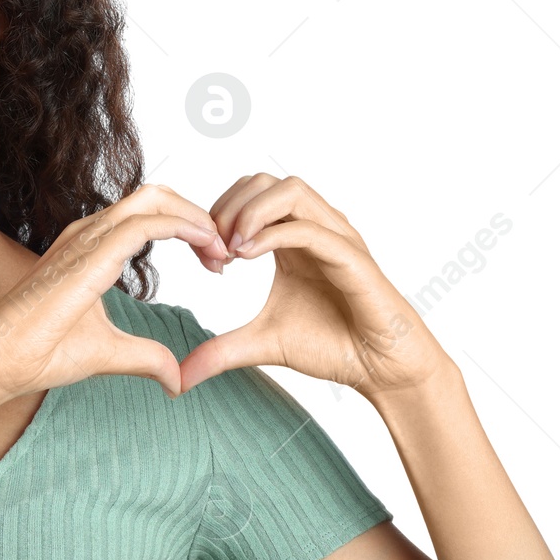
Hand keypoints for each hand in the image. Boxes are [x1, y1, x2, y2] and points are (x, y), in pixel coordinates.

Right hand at [0, 183, 229, 402]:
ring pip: (153, 200)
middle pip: (156, 197)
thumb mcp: (110, 353)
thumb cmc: (40, 353)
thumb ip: (147, 358)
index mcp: (91, 248)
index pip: (150, 216)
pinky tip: (206, 243)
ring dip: (195, 218)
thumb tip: (177, 380)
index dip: (189, 229)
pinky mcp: (87, 254)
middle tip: (224, 251)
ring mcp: (85, 238)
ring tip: (220, 248)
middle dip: (197, 215)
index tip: (216, 260)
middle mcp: (88, 234)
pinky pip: (144, 223)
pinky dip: (183, 225)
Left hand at [179, 173, 451, 397]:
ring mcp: (335, 238)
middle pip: (263, 181)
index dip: (217, 216)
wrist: (380, 369)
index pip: (248, 195)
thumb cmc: (333, 346)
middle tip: (212, 250)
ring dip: (250, 212)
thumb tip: (179, 378)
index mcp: (291, 238)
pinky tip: (246, 257)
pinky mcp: (352, 259)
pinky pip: (311, 229)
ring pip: (290, 190)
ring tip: (229, 250)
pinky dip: (274, 234)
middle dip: (227, 207)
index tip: (204, 258)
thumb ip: (220, 352)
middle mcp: (314, 228)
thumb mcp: (262, 345)